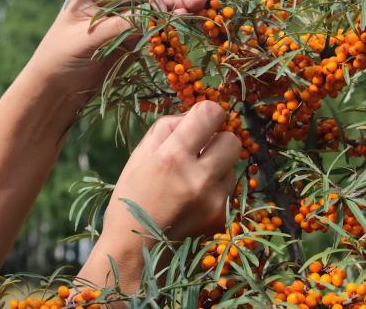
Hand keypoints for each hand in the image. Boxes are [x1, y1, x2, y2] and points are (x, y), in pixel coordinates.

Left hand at [27, 0, 208, 95]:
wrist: (58, 86)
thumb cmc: (61, 59)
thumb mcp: (87, 39)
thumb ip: (119, 24)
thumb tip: (151, 14)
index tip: (168, 7)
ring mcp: (128, 9)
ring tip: (204, 1)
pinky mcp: (137, 29)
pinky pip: (160, 20)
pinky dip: (177, 18)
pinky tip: (192, 15)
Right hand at [77, 101, 240, 291]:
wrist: (135, 251)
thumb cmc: (132, 198)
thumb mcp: (139, 155)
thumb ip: (168, 127)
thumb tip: (198, 114)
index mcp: (172, 158)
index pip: (211, 113)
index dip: (208, 113)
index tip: (201, 122)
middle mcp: (198, 178)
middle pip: (233, 139)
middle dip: (218, 139)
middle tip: (200, 150)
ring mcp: (214, 200)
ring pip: (233, 166)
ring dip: (217, 166)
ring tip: (191, 181)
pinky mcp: (222, 217)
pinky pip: (229, 188)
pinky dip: (217, 188)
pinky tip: (195, 200)